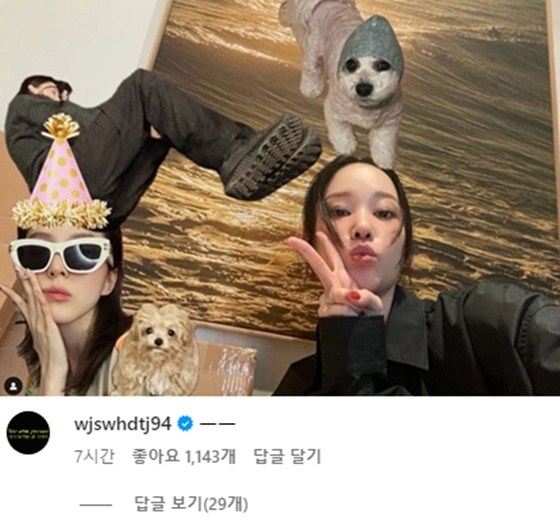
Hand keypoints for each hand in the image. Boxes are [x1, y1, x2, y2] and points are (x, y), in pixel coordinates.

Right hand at [1, 268, 67, 393]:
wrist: (53, 369)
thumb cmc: (51, 356)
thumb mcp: (44, 339)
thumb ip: (41, 330)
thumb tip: (40, 325)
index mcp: (34, 324)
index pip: (22, 304)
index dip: (14, 293)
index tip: (4, 283)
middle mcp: (35, 322)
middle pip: (26, 298)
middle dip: (22, 282)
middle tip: (18, 267)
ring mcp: (41, 325)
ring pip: (34, 301)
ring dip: (30, 285)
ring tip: (26, 271)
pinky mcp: (50, 328)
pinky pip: (44, 311)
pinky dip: (40, 300)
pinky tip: (37, 291)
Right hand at [285, 232, 382, 316]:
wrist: (362, 336)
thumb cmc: (368, 317)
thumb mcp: (375, 305)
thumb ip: (366, 298)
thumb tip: (351, 294)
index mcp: (343, 279)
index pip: (333, 258)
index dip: (325, 245)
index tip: (317, 234)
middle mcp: (333, 287)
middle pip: (318, 265)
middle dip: (306, 251)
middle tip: (291, 239)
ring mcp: (327, 300)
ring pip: (336, 298)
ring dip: (350, 308)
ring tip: (356, 314)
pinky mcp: (325, 313)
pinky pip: (337, 313)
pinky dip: (346, 316)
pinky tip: (348, 319)